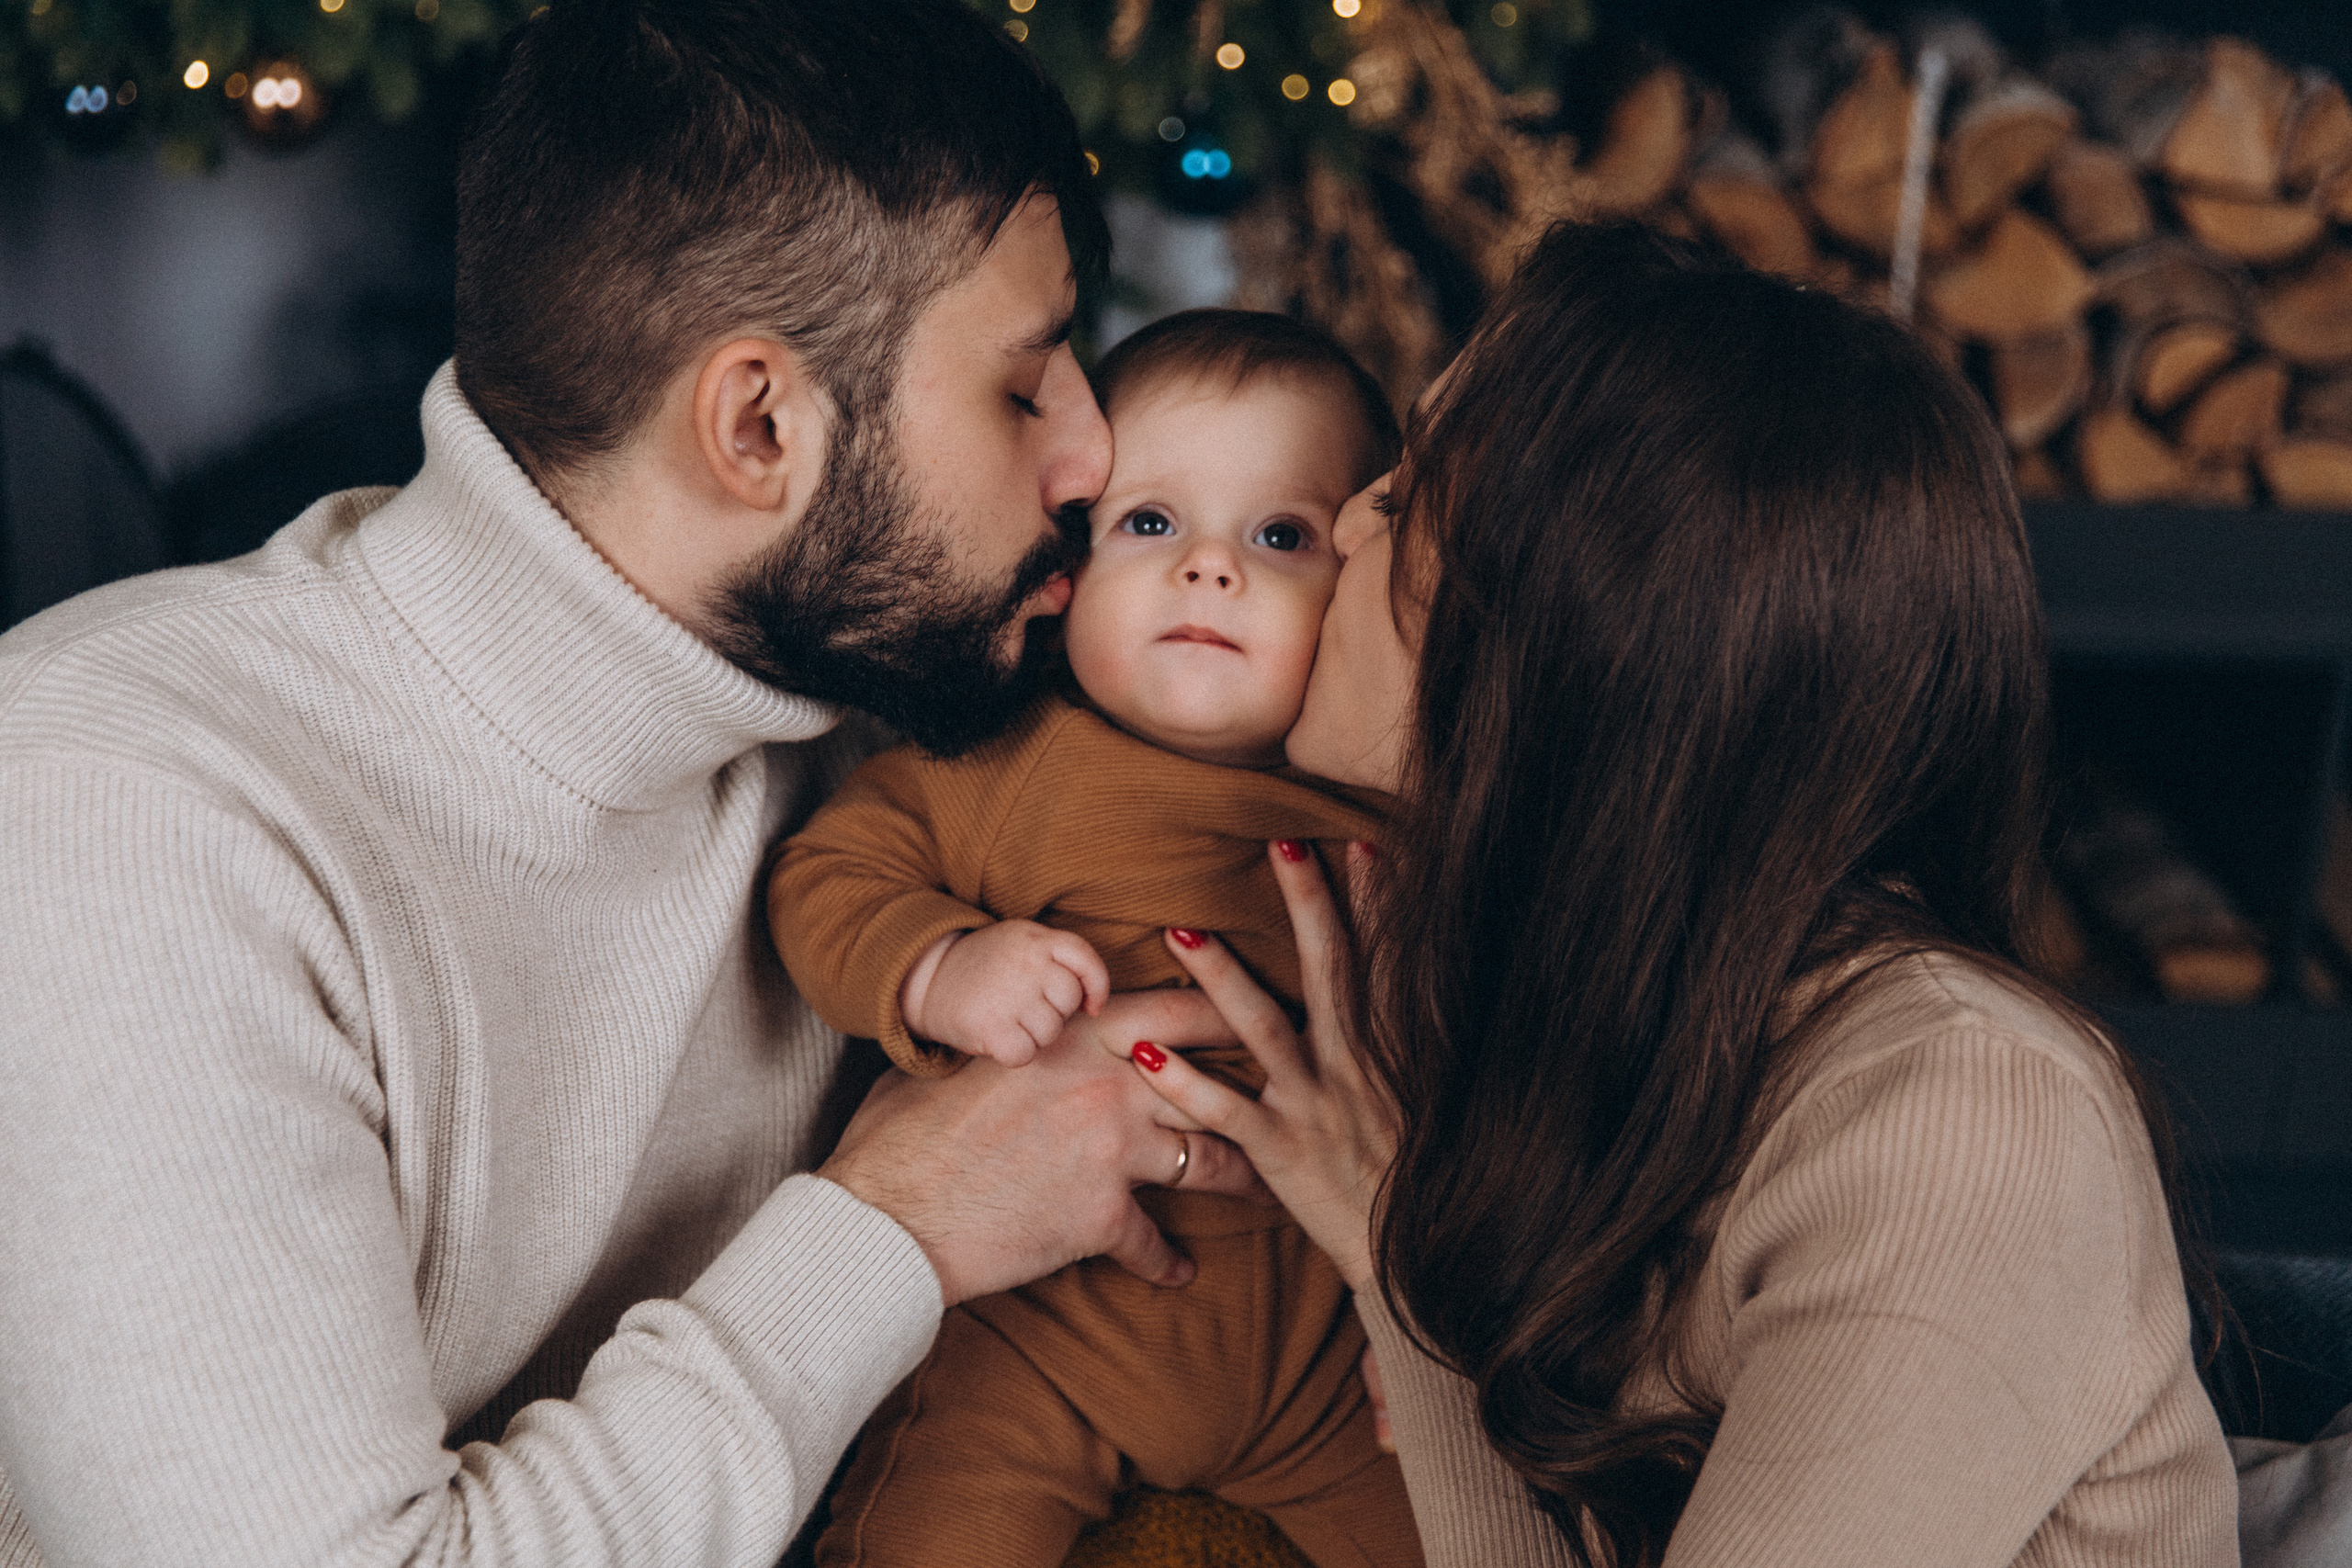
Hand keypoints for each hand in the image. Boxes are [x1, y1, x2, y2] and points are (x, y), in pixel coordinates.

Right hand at [819, 988, 1261, 1305]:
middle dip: (1264, 1083)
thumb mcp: (963, 1062)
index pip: (1174, 1008)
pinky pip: (1155, 1244)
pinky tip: (1182, 1272)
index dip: (1225, 1004)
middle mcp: (1109, 1085)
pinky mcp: (1103, 1218)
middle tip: (1299, 1090)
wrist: (890, 1213)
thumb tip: (1005, 1036)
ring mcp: (1112, 1151)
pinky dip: (1169, 1262)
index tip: (1258, 1006)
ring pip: (1210, 1161)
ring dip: (1245, 1177)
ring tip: (1268, 1187)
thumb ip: (1009, 1045)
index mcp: (1074, 1037)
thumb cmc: (906, 1134)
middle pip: (1214, 1078)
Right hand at [901, 921, 1110, 1065]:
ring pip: (1051, 1031)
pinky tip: (999, 1038)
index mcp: (1034, 938)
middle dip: (1054, 1011)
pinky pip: (1026, 1053)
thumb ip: (1058, 961)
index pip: (1084, 959)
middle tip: (1024, 1006)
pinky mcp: (990, 1026)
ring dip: (1034, 1034)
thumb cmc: (986, 970)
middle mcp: (1025, 962)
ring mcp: (1008, 994)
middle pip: (1069, 1000)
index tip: (1091, 1006)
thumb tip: (1094, 1006)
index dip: (1097, 986)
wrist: (928, 979)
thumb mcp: (1021, 945)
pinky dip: (1015, 1053)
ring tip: (1008, 1019)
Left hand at [1117, 840, 1396, 1290]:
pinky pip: (1225, 1114)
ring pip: (1265, 1030)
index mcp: (1396, 1056)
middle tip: (1283, 843)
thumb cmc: (1422, 1181)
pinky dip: (1186, 1083)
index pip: (1386, 963)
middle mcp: (1357, 1071)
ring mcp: (1316, 1109)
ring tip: (1180, 932)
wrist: (1421, 1262)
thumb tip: (1412, 995)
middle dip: (1309, 905)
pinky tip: (1146, 1054)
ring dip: (1221, 978)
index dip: (1377, 905)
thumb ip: (1413, 1051)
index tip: (1365, 846)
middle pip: (1331, 973)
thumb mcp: (1432, 1108)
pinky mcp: (1280, 1154)